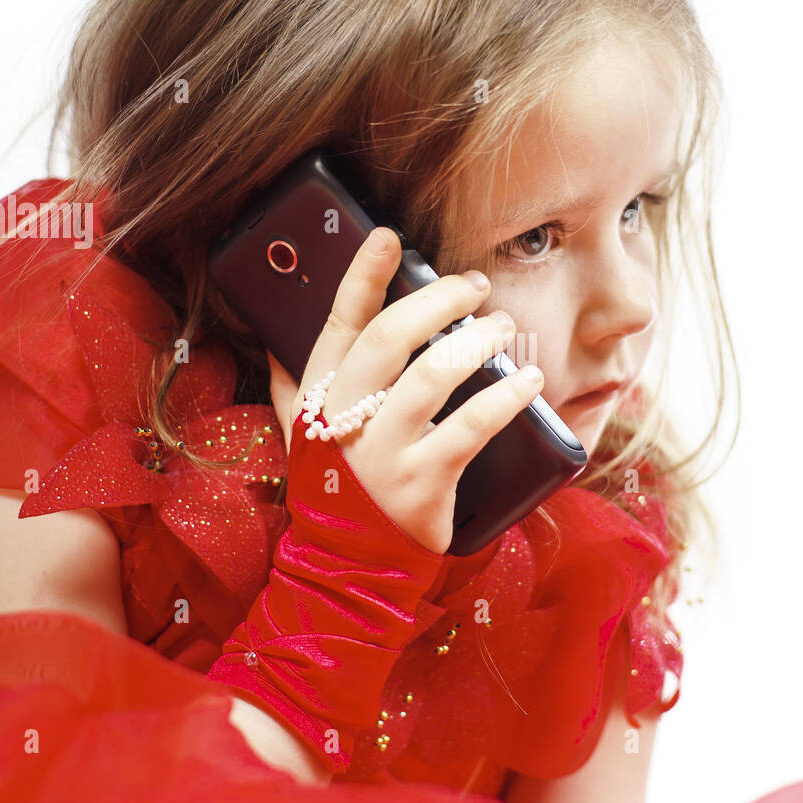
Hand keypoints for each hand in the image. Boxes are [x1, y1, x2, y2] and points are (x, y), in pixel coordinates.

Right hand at [264, 226, 543, 555]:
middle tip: (474, 285)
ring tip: (503, 325)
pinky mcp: (423, 483)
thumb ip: (293, 385)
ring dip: (476, 341)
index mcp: (321, 395)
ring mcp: (384, 452)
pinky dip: (505, 397)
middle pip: (390, 338)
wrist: (346, 565)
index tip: (389, 237)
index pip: (340, 323)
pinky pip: (471, 427)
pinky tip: (528, 379)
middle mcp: (347, 418)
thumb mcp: (303, 435)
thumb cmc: (334, 489)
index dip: (363, 276)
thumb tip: (274, 339)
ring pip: (432, 375)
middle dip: (436, 300)